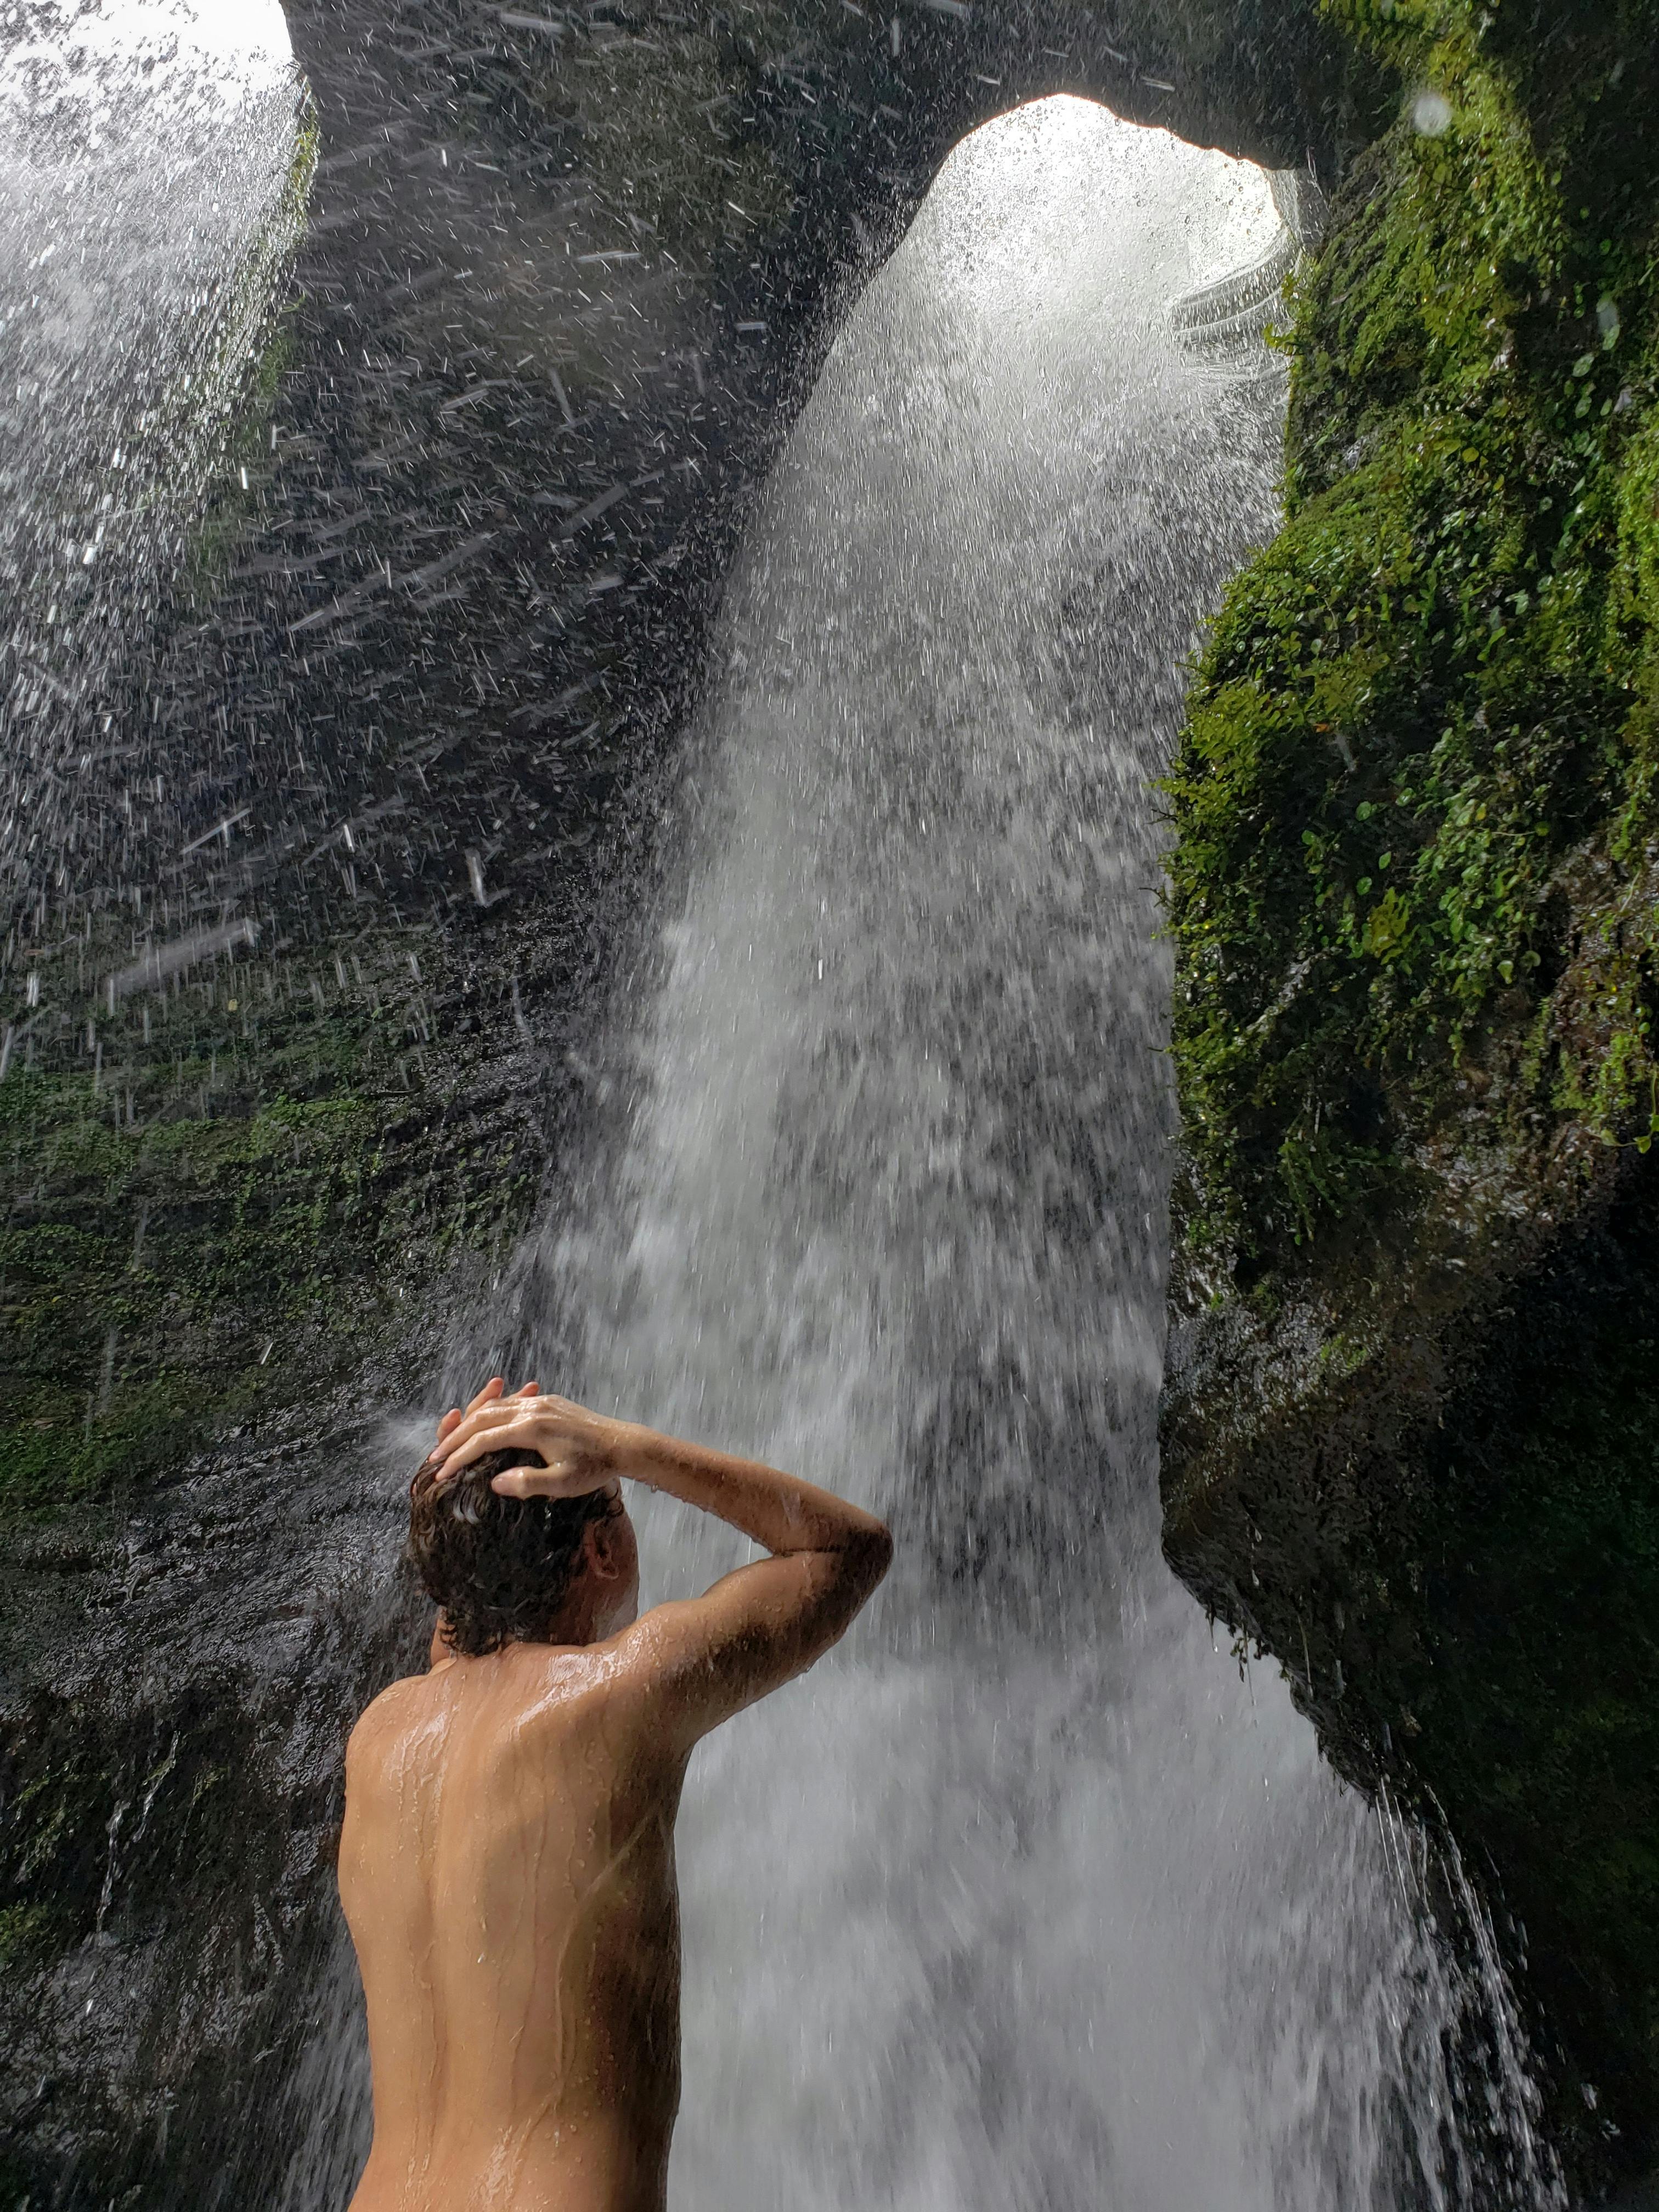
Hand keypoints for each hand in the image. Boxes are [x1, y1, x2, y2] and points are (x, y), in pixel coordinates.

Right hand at [431, 1386, 628, 1501]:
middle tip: (435, 1456)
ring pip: (494, 1407)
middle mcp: (532, 1409)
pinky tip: (484, 1422)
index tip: (442, 1473)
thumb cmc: (594, 1468)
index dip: (459, 1457)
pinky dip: (491, 1412)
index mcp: (532, 1429)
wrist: (623, 1444)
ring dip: (470, 1422)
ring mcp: (540, 1403)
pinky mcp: (548, 1402)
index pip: (483, 1440)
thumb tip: (494, 1483)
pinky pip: (511, 1403)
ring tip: (451, 1439)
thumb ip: (527, 1483)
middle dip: (455, 1437)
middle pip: (481, 1418)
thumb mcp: (562, 1484)